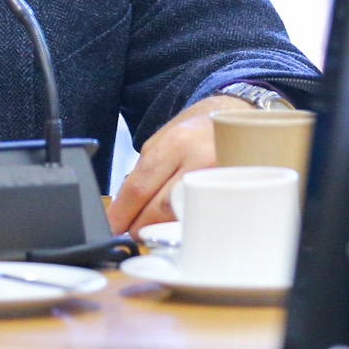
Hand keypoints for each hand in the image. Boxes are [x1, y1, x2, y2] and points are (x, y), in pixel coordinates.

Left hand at [107, 94, 245, 234]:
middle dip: (139, 225)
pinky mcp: (232, 194)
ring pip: (181, 216)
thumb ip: (143, 172)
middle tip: (131, 229)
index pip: (141, 186)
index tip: (113, 224)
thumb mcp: (162, 140)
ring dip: (160, 227)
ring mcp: (220, 180)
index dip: (122, 212)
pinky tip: (178, 220)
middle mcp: (201, 160)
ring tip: (152, 225)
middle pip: (160, 207)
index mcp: (177, 143)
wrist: (235, 120)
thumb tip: (124, 207)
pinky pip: (201, 215)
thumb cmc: (194, 131)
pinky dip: (184, 222)